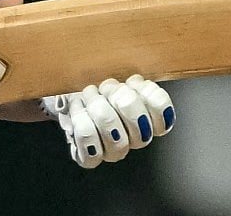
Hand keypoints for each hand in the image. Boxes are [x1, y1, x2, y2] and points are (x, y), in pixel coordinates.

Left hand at [42, 74, 174, 168]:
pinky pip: (90, 147)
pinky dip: (81, 121)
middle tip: (107, 86)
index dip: (149, 96)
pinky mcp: (91, 158)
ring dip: (98, 107)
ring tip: (89, 93)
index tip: (133, 81)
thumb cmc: (95, 85)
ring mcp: (114, 151)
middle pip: (141, 128)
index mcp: (149, 119)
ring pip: (114, 135)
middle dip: (121, 100)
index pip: (163, 118)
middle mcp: (135, 139)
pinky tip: (78, 108)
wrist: (67, 96)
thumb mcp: (117, 74)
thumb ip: (132, 79)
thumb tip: (136, 82)